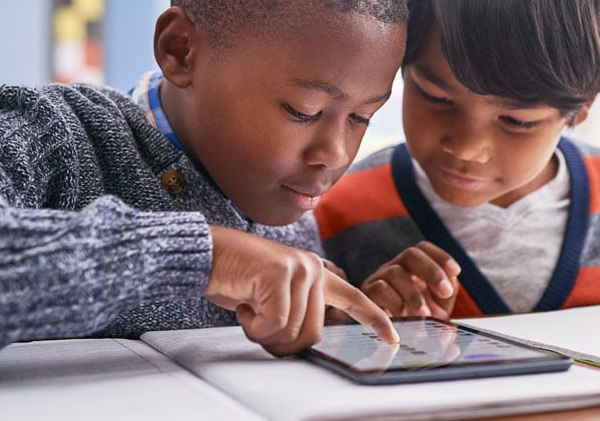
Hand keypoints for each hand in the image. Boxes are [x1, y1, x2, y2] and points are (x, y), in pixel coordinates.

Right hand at [204, 226, 398, 356]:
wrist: (205, 254)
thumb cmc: (235, 278)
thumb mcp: (272, 297)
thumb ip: (295, 312)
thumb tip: (303, 343)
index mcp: (316, 274)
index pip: (354, 298)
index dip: (375, 321)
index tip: (393, 338)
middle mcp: (314, 269)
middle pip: (313, 334)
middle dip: (282, 343)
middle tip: (257, 327)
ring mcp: (299, 269)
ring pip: (293, 332)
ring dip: (263, 334)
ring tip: (247, 309)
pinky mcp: (280, 274)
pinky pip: (275, 324)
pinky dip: (254, 327)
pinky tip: (242, 306)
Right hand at [359, 241, 461, 319]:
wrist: (389, 341)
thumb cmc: (415, 322)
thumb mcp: (436, 309)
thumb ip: (446, 296)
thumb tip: (452, 286)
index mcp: (413, 268)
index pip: (424, 249)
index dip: (441, 256)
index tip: (456, 271)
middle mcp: (395, 269)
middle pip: (411, 255)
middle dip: (432, 271)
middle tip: (445, 292)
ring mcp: (379, 279)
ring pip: (395, 272)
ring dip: (414, 294)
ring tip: (425, 315)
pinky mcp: (367, 294)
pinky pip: (379, 289)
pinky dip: (396, 303)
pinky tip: (404, 318)